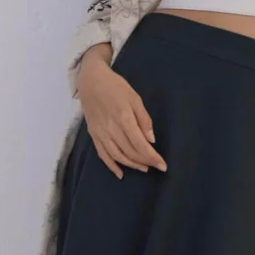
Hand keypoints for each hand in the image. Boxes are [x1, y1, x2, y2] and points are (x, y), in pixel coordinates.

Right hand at [77, 47, 167, 179]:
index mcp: (124, 118)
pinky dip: (111, 166)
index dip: (152, 157)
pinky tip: (120, 173)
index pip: (140, 144)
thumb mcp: (135, 97)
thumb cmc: (115, 86)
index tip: (163, 165)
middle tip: (156, 166)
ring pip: (117, 156)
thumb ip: (144, 119)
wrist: (90, 80)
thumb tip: (151, 140)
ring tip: (143, 168)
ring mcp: (100, 133)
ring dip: (131, 165)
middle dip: (145, 162)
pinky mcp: (93, 134)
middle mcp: (111, 128)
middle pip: (130, 152)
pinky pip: (102, 154)